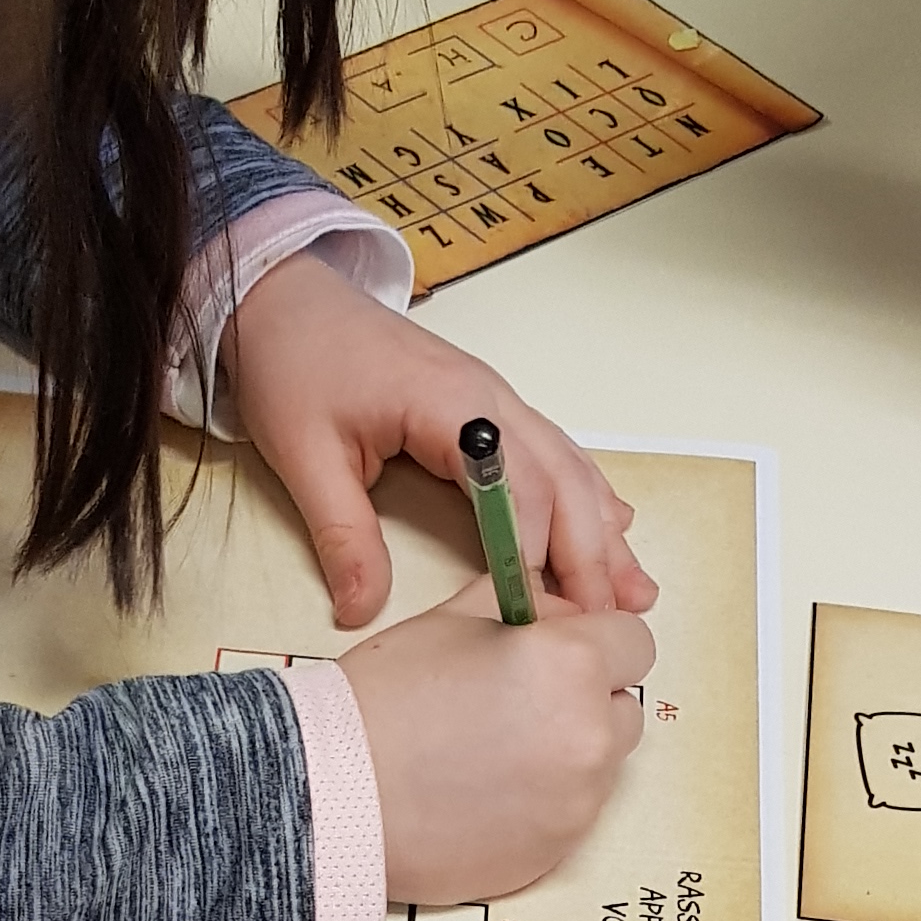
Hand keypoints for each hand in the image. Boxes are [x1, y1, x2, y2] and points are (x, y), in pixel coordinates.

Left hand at [223, 252, 655, 629]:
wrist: (285, 298)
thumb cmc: (296, 363)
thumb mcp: (305, 456)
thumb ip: (341, 536)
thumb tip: (360, 609)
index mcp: (451, 406)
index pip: (517, 488)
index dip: (534, 554)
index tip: (540, 612)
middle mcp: (490, 400)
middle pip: (562, 482)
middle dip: (590, 555)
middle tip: (609, 621)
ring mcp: (497, 401)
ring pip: (570, 469)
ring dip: (603, 531)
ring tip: (635, 591)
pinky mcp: (491, 409)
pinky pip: (555, 455)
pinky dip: (587, 498)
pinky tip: (614, 528)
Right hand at [339, 585, 655, 905]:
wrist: (332, 796)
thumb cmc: (382, 702)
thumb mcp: (451, 619)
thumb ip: (524, 603)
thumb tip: (559, 609)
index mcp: (570, 663)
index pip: (635, 642)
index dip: (597, 642)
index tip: (564, 652)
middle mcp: (589, 734)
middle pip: (624, 707)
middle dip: (587, 699)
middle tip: (522, 703)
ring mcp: (578, 801)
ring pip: (602, 764)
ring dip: (569, 752)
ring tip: (497, 753)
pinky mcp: (558, 851)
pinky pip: (572, 814)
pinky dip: (544, 802)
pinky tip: (487, 793)